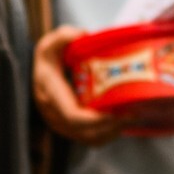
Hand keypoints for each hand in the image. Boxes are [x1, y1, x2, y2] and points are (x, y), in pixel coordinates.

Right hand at [34, 26, 125, 145]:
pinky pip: (89, 139)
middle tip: (134, 114)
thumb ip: (64, 36)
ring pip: (89, 139)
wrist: (39, 72)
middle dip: (112, 127)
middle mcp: (53, 113)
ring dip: (112, 133)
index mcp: (49, 93)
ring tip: (131, 119)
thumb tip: (82, 35)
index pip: (72, 116)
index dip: (96, 119)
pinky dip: (106, 135)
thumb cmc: (48, 58)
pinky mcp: (69, 129)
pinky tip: (119, 123)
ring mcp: (60, 123)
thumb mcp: (52, 42)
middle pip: (85, 132)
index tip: (118, 113)